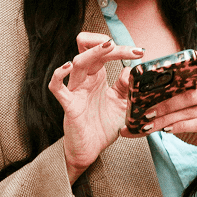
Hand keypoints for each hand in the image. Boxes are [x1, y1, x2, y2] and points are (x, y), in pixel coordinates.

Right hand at [49, 33, 142, 183]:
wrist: (91, 150)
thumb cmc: (102, 126)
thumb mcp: (122, 104)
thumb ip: (126, 87)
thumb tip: (131, 71)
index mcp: (97, 76)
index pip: (105, 51)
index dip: (121, 48)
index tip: (140, 52)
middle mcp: (86, 79)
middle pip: (89, 49)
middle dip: (111, 46)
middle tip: (133, 51)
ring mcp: (76, 90)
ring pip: (78, 62)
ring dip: (93, 51)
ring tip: (109, 46)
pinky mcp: (69, 105)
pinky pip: (57, 87)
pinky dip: (58, 75)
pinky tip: (67, 67)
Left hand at [121, 62, 196, 190]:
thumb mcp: (191, 114)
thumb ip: (176, 106)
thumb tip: (146, 106)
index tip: (196, 58)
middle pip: (190, 95)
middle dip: (165, 104)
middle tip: (147, 112)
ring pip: (190, 111)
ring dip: (167, 118)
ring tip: (151, 124)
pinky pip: (196, 124)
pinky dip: (179, 126)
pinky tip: (167, 130)